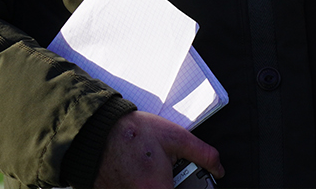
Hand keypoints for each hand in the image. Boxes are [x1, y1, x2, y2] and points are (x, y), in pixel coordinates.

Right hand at [94, 111, 222, 188]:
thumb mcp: (178, 138)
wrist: (96, 131)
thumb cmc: (135, 133)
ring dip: (155, 183)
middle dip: (171, 182)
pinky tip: (139, 170)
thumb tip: (218, 169)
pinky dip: (139, 182)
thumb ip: (204, 155)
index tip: (195, 184)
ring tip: (152, 168)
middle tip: (168, 171)